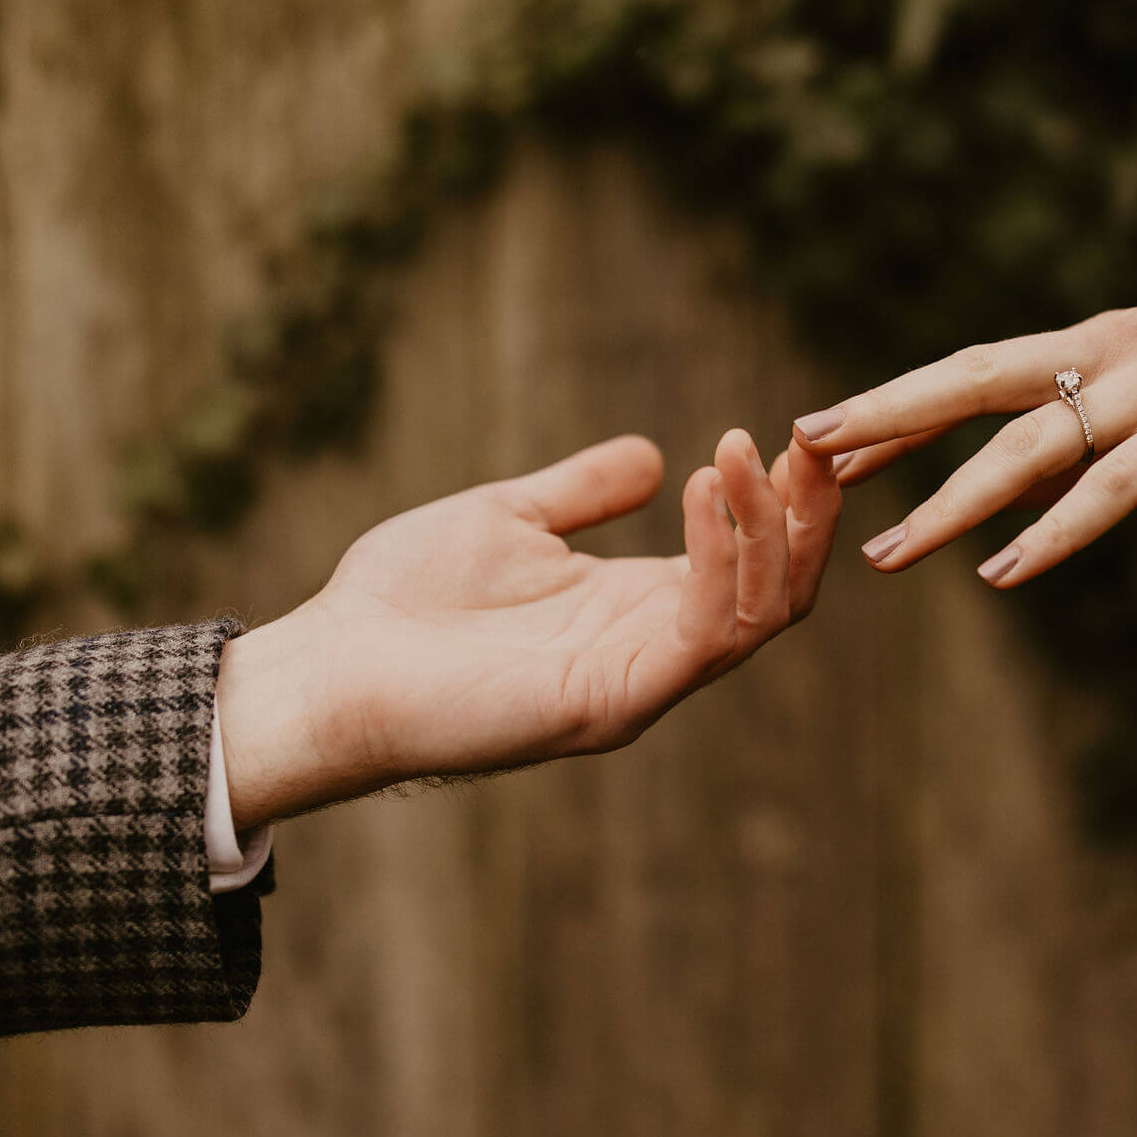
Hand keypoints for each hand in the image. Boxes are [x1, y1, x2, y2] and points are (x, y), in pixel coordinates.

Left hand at [215, 430, 840, 827]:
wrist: (328, 667)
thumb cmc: (401, 601)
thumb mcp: (509, 519)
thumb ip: (583, 493)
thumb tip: (653, 454)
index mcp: (636, 611)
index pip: (752, 564)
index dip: (786, 502)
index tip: (796, 433)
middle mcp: (652, 652)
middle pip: (779, 592)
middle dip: (806, 515)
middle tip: (808, 440)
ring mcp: (636, 684)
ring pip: (758, 614)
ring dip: (769, 528)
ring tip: (742, 451)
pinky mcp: (607, 703)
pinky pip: (699, 634)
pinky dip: (716, 559)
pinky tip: (700, 490)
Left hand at [791, 307, 1136, 587]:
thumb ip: (1092, 448)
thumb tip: (1019, 495)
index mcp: (1101, 342)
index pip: (975, 371)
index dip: (897, 403)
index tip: (823, 435)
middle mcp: (1116, 347)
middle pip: (974, 381)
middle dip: (887, 419)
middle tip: (806, 451)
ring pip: (1031, 443)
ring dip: (953, 502)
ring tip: (889, 554)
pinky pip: (1114, 488)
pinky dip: (1057, 534)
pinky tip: (1005, 576)